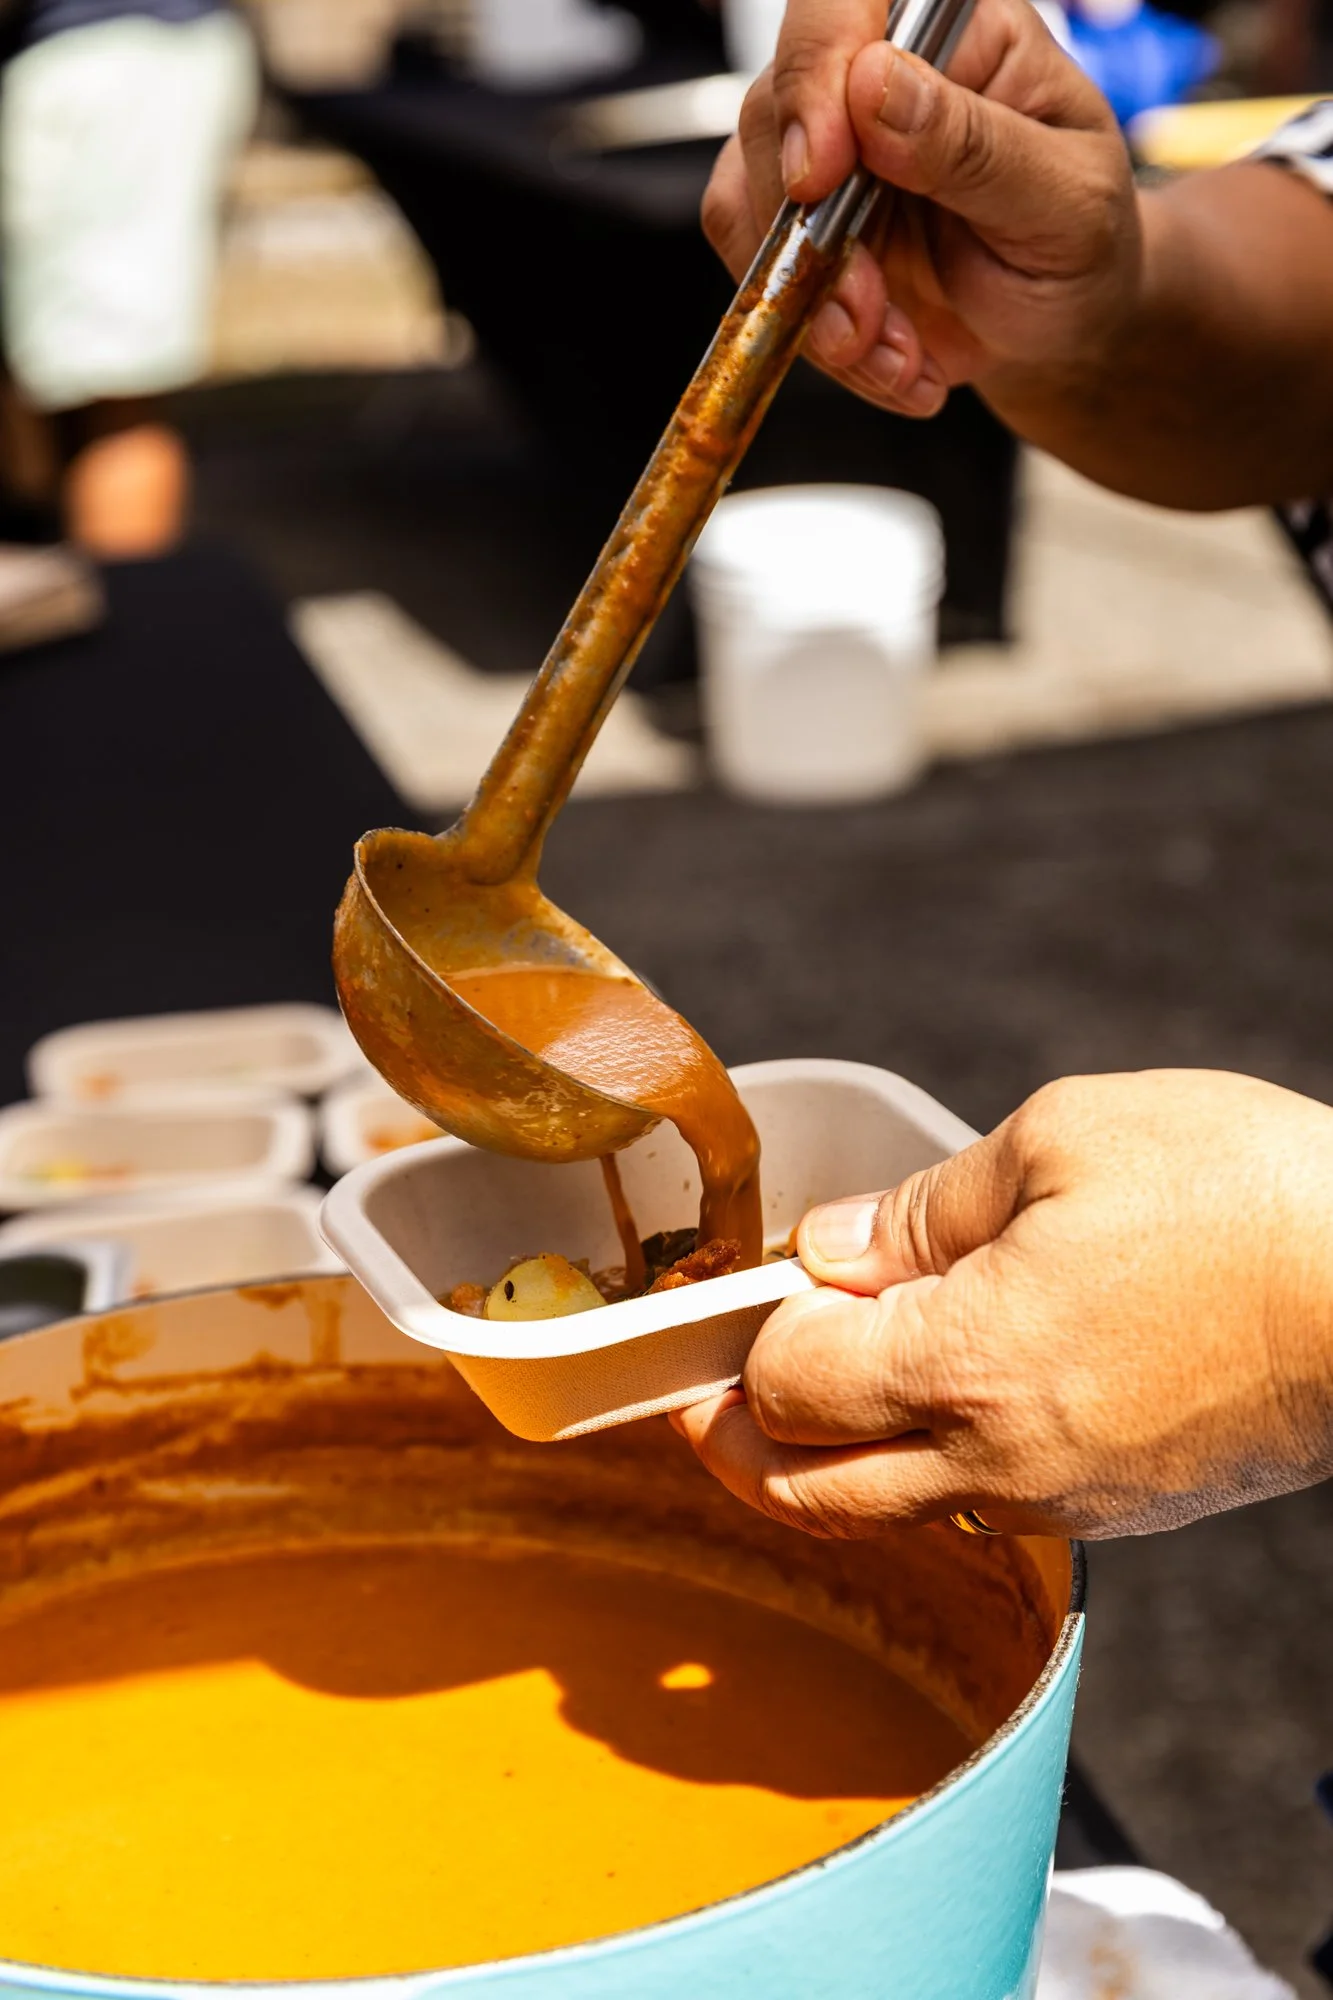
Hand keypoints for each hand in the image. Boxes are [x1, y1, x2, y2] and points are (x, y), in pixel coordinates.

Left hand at [672, 1071, 1332, 1538]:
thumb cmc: (1242, 1198)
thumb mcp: (1063, 1143)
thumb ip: (924, 1210)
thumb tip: (833, 1252)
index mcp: (966, 1364)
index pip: (785, 1383)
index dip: (744, 1329)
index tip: (744, 1286)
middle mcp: (997, 1460)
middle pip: (807, 1491)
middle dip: (734, 1441)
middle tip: (704, 1393)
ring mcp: (1060, 1499)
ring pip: (888, 1514)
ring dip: (823, 1463)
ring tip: (807, 1392)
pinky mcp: (1118, 1509)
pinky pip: (977, 1508)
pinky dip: (916, 1469)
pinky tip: (930, 1403)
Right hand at [701, 0, 1140, 417]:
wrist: (1061, 326)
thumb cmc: (1080, 243)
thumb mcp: (1063, 199)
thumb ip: (973, 145)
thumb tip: (874, 86)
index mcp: (952, 31)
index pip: (845, 4)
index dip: (814, 75)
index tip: (820, 176)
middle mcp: (875, 78)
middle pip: (775, 111)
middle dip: (811, 237)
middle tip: (868, 316)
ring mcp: (829, 155)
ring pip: (751, 204)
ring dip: (815, 304)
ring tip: (897, 357)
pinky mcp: (801, 230)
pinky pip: (763, 274)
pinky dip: (816, 338)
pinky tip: (889, 363)